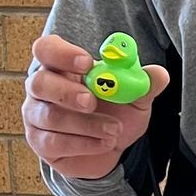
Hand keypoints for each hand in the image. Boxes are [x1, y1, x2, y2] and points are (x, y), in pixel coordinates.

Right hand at [22, 33, 169, 176]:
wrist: (110, 147)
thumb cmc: (114, 112)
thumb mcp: (134, 98)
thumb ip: (143, 84)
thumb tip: (159, 74)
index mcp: (62, 66)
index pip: (46, 49)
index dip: (62, 54)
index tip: (87, 63)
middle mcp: (42, 87)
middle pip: (39, 82)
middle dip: (66, 92)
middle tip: (91, 101)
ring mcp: (36, 115)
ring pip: (50, 116)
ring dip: (86, 124)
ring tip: (114, 130)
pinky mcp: (40, 142)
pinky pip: (54, 141)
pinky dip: (84, 143)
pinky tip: (105, 142)